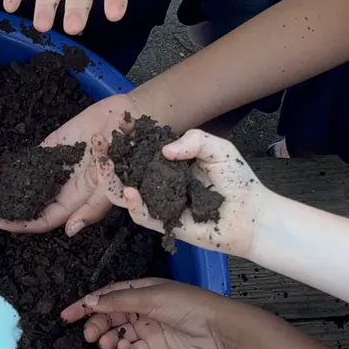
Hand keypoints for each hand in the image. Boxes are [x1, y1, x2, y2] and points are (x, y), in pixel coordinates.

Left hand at [0, 94, 132, 235]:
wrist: (129, 119)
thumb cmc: (126, 154)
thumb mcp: (113, 185)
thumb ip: (92, 209)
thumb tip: (70, 232)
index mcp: (75, 201)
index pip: (42, 219)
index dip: (21, 223)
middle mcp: (62, 188)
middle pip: (28, 202)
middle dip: (4, 205)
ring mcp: (54, 167)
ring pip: (24, 182)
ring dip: (3, 186)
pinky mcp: (51, 147)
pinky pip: (27, 159)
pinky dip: (10, 165)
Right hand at [59, 278, 233, 348]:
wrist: (216, 327)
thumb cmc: (185, 303)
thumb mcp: (149, 297)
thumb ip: (118, 300)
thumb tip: (89, 301)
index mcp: (139, 289)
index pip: (106, 295)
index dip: (86, 305)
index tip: (66, 316)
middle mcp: (141, 307)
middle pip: (109, 316)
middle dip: (96, 325)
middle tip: (89, 336)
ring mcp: (147, 327)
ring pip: (119, 333)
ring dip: (110, 338)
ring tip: (108, 344)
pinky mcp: (154, 346)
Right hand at [95, 128, 268, 256]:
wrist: (250, 214)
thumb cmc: (236, 180)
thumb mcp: (218, 149)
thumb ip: (195, 140)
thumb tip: (166, 150)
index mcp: (168, 161)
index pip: (140, 148)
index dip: (125, 137)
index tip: (113, 124)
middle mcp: (158, 181)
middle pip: (126, 170)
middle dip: (108, 156)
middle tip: (97, 142)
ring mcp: (159, 202)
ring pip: (126, 193)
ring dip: (111, 180)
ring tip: (104, 165)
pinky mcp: (163, 224)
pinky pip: (142, 216)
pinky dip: (133, 205)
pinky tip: (129, 192)